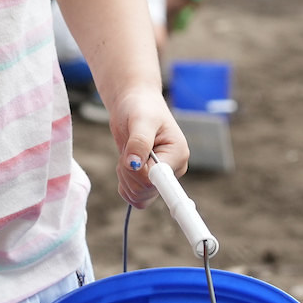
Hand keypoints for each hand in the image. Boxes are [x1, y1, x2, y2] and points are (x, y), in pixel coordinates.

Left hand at [110, 93, 187, 208]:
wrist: (134, 104)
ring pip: (138, 196)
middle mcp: (173, 169)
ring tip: (128, 153)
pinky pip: (136, 198)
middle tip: (128, 148)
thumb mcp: (140, 119)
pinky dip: (125, 186)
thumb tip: (134, 164)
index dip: (142, 176)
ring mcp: (161, 177)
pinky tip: (125, 167)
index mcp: (177, 154)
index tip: (135, 169)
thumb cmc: (140, 106)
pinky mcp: (149, 181)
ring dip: (125, 177)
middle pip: (144, 189)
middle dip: (128, 171)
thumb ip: (139, 141)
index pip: (157, 178)